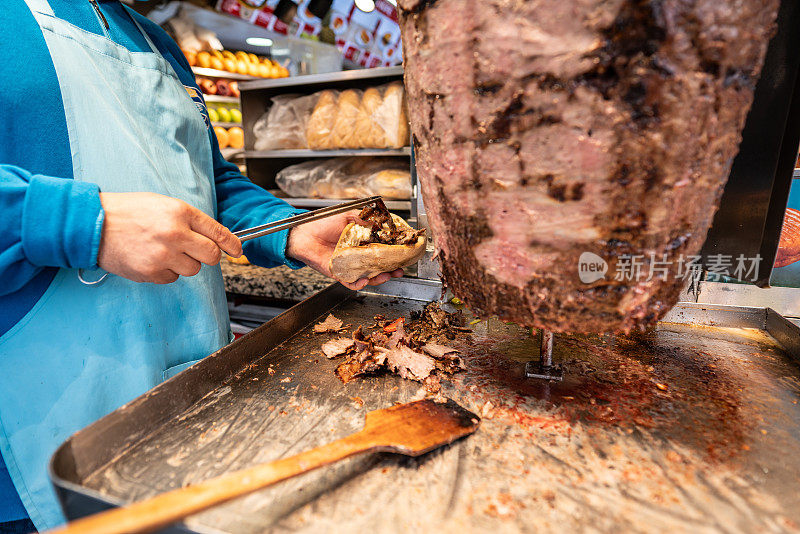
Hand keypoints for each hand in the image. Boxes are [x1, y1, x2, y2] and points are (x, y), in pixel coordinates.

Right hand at [97, 192, 241, 283]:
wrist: (92, 224)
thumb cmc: (128, 212)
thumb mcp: (162, 205)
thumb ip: (189, 220)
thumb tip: (215, 237)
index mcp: (180, 213)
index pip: (218, 232)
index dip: (232, 244)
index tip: (237, 250)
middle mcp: (175, 235)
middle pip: (211, 256)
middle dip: (208, 255)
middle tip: (195, 250)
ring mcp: (163, 256)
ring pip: (193, 270)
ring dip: (184, 263)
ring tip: (163, 250)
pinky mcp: (151, 273)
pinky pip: (172, 278)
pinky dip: (166, 272)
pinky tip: (151, 258)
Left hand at [286, 210, 402, 289]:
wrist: (303, 233)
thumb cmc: (323, 223)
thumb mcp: (347, 215)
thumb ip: (364, 218)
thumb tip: (380, 221)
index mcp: (362, 242)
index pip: (382, 250)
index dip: (393, 253)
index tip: (403, 254)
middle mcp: (358, 256)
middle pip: (378, 266)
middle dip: (390, 270)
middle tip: (399, 270)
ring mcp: (349, 266)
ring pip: (367, 277)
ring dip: (378, 279)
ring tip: (385, 276)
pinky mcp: (338, 274)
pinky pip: (350, 282)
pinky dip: (358, 283)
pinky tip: (363, 281)